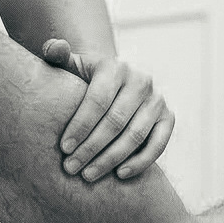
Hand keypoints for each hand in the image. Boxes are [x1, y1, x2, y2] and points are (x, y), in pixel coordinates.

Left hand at [40, 40, 173, 181]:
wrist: (112, 86)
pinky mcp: (169, 118)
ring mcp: (157, 100)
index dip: (80, 126)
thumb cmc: (81, 81)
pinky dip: (141, 162)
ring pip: (135, 135)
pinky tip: (119, 175)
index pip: (97, 100)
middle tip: (71, 168)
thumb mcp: (68, 66)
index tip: (63, 148)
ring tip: (88, 175)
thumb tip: (55, 47)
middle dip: (91, 148)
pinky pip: (158, 144)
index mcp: (115, 67)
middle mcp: (141, 80)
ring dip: (111, 159)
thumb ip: (55, 55)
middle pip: (115, 121)